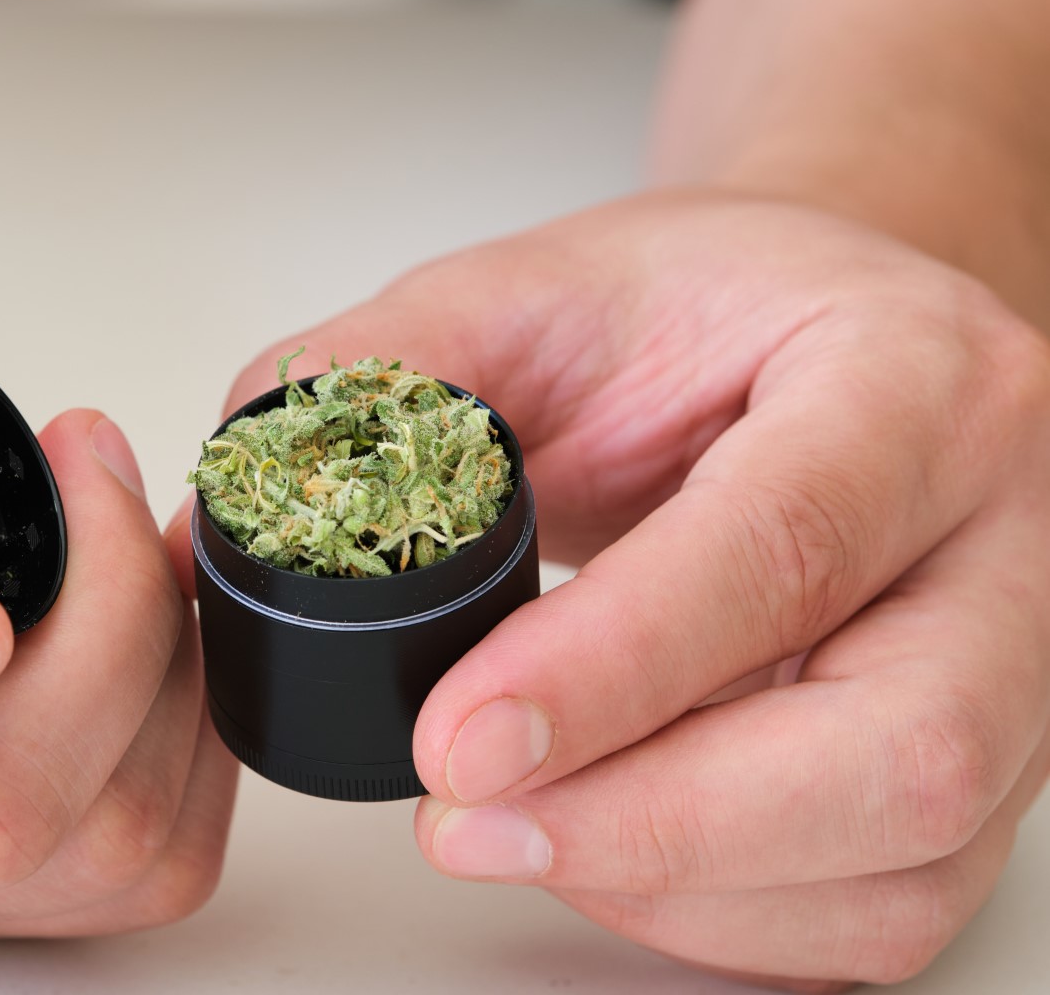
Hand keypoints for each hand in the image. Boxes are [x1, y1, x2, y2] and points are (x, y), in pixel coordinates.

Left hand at [198, 191, 1049, 988]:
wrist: (823, 336)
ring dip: (671, 881)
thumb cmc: (700, 315)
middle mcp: (1003, 532)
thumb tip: (239, 521)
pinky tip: (606, 852)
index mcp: (910, 379)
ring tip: (511, 827)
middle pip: (891, 744)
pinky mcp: (980, 768)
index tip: (455, 737)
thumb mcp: (534, 292)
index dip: (612, 666)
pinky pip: (878, 909)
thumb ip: (386, 377)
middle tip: (461, 818)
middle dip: (654, 820)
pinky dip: (719, 919)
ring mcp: (1015, 666)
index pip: (783, 541)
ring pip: (895, 859)